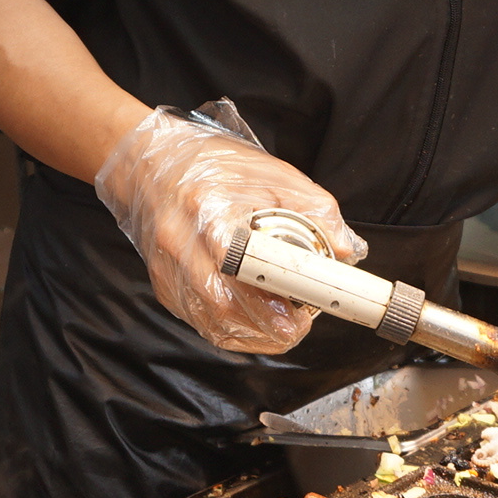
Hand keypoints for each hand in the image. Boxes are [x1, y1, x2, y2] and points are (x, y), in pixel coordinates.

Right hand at [94, 106, 365, 355]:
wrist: (151, 163)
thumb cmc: (212, 166)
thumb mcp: (273, 173)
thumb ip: (315, 210)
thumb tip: (346, 250)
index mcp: (209, 209)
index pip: (241, 264)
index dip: (275, 291)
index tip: (302, 307)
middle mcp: (182, 243)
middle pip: (225, 304)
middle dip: (270, 325)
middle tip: (299, 323)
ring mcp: (170, 270)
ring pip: (212, 322)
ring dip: (255, 334)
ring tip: (282, 326)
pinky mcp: (165, 287)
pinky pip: (201, 323)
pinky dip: (234, 332)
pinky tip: (255, 323)